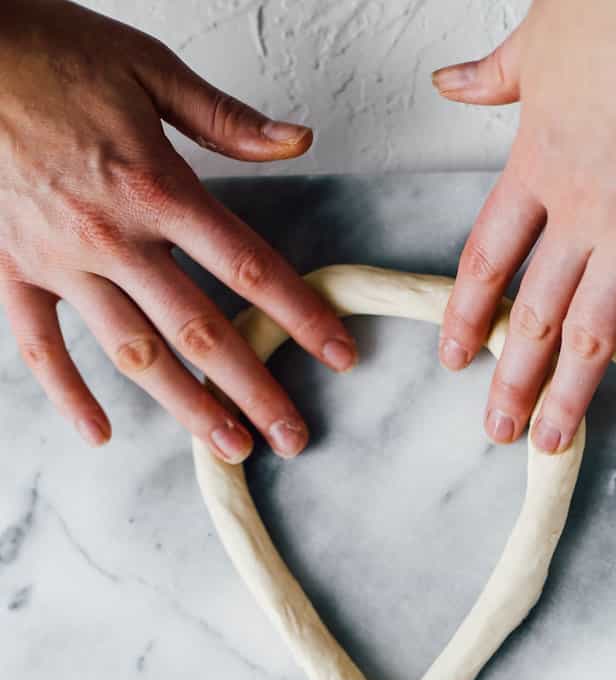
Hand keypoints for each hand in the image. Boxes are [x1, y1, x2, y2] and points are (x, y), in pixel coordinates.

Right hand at [0, 0, 356, 460]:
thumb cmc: (48, 52)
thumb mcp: (147, 68)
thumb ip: (226, 119)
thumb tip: (298, 140)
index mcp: (156, 186)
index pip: (246, 267)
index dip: (300, 315)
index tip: (338, 354)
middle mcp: (113, 236)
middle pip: (200, 330)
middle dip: (253, 390)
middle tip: (292, 437)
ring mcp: (61, 261)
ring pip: (134, 353)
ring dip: (186, 407)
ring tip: (228, 447)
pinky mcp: (12, 270)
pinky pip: (40, 346)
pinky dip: (69, 393)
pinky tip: (100, 433)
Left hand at [434, 0, 615, 451]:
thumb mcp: (536, 38)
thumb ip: (494, 75)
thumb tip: (452, 81)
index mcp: (535, 168)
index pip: (487, 262)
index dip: (467, 316)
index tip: (455, 358)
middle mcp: (577, 214)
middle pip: (534, 316)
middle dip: (512, 380)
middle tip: (498, 429)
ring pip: (592, 334)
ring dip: (567, 396)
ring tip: (549, 443)